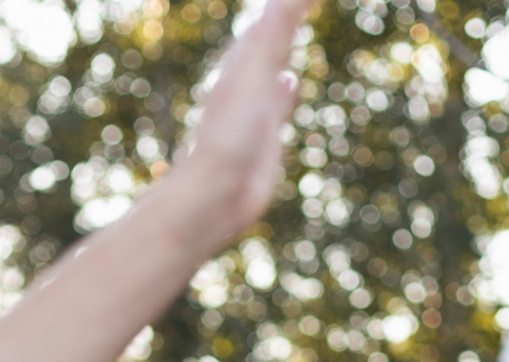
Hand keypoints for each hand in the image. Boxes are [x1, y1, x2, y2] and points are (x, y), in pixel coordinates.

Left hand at [166, 0, 315, 247]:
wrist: (214, 195)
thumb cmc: (230, 133)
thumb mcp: (257, 69)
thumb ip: (277, 28)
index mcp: (242, 61)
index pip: (270, 17)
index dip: (289, 1)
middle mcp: (246, 79)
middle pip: (268, 34)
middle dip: (283, 12)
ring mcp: (255, 107)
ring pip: (273, 65)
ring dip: (284, 45)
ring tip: (294, 26)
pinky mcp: (264, 135)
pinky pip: (277, 100)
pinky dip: (285, 86)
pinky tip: (289, 82)